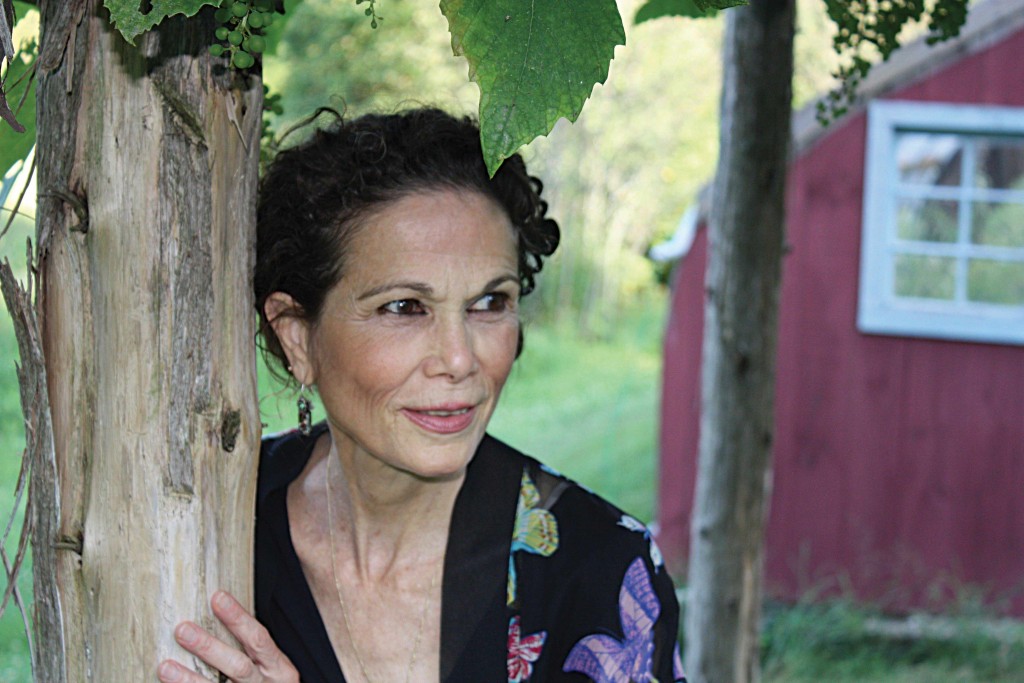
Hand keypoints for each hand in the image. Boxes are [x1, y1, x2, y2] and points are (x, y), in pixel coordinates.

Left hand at [157, 590, 298, 682]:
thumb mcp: (270, 666)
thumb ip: (250, 649)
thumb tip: (215, 615)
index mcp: (278, 668)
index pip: (258, 638)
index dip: (238, 618)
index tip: (217, 598)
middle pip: (238, 666)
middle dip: (209, 648)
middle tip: (182, 630)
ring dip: (189, 679)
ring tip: (165, 667)